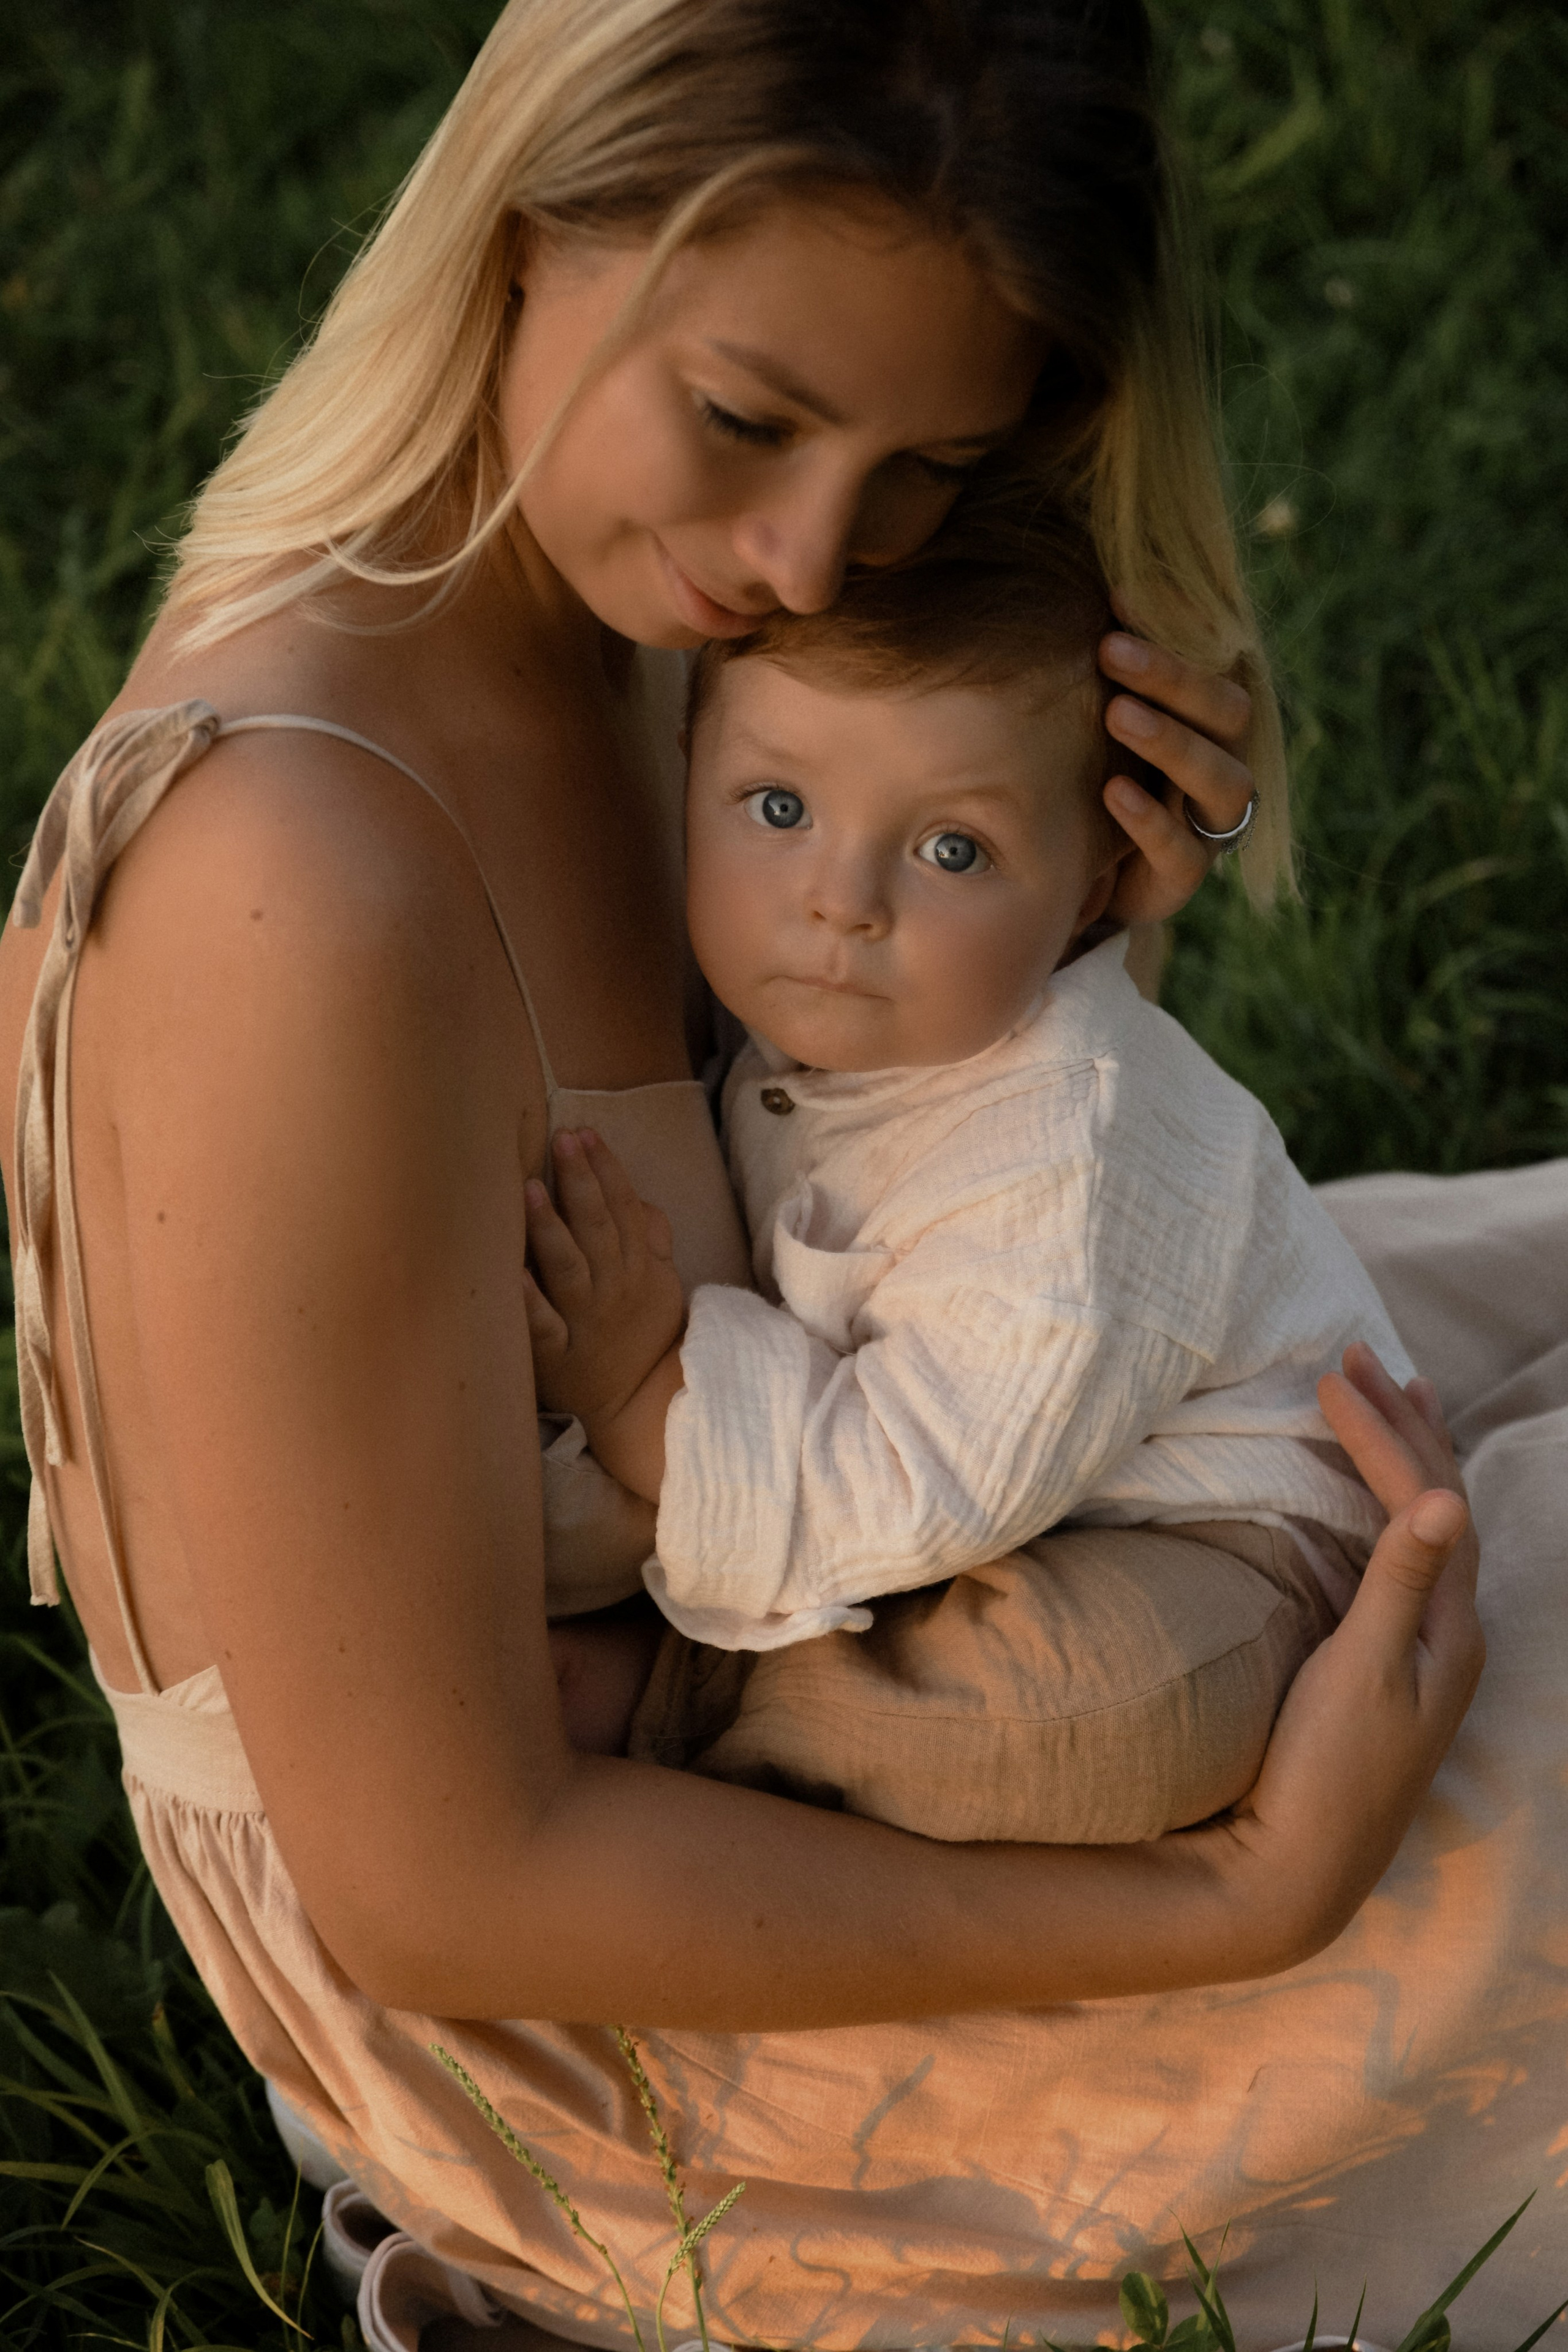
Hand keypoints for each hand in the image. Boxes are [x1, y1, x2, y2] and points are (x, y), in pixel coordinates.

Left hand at [523, 1129, 683, 1428]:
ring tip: (530, 1189)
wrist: (640, 1402)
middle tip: (562, 1141)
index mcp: (637, 1267)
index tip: (584, 1133)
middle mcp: (612, 1287)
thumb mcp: (662, 1283)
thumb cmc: (644, 1334)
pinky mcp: (558, 1354)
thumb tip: (641, 1198)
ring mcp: (585, 1320)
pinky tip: (509, 1271)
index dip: (606, 1168)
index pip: (623, 1207)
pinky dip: (527, 1299)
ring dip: (550, 1228)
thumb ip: (650, 1238)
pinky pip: (542, 1324)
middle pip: (598, 1227)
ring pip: (569, 1267)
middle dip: (581, 1181)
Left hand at [1098, 627, 1255, 926]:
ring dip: (1171, 742)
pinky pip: (1183, 853)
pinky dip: (1150, 821)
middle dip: (1173, 678)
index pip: (1215, 664)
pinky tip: (1113, 792)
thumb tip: (1080, 596)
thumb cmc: (1101, 780)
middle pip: (1228, 713)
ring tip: (1116, 714)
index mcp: (1210, 722)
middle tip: (1110, 650)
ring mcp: (1210, 827)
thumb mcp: (1104, 722)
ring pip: (1222, 781)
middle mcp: (1224, 767)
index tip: (1117, 597)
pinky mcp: (1183, 878)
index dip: (1177, 631)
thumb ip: (1107, 674)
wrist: (1091, 878)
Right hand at [1205, 1343, 1483, 1970]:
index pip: (1426, 1500)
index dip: (1381, 1433)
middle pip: (1439, 1502)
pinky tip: (1383, 1499)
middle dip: (1401, 1424)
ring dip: (1408, 1456)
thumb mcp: (1363, 1672)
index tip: (1331, 1376)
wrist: (1302, 1865)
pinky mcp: (1390, 1662)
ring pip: (1428, 1526)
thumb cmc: (1329, 1771)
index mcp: (1451, 1627)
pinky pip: (1406, 1555)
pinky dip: (1394, 1505)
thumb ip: (1399, 1582)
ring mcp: (1424, 1648)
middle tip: (1358, 1356)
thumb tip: (1447, 1498)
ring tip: (1394, 1397)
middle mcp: (1450, 1631)